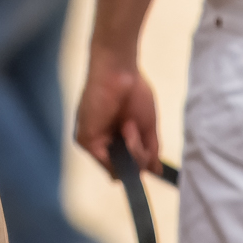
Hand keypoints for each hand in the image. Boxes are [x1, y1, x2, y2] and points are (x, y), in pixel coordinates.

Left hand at [73, 53, 160, 173]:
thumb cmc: (134, 92)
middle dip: (138, 159)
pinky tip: (128, 130)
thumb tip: (156, 171)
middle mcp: (102, 145)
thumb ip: (150, 151)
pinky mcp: (86, 141)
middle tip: (136, 131)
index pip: (126, 168)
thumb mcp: (147, 127)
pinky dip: (126, 150)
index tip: (152, 162)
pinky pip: (110, 163)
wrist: (119, 70)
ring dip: (134, 153)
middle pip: (124, 172)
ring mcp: (93, 144)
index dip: (139, 166)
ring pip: (118, 171)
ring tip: (130, 126)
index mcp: (114, 140)